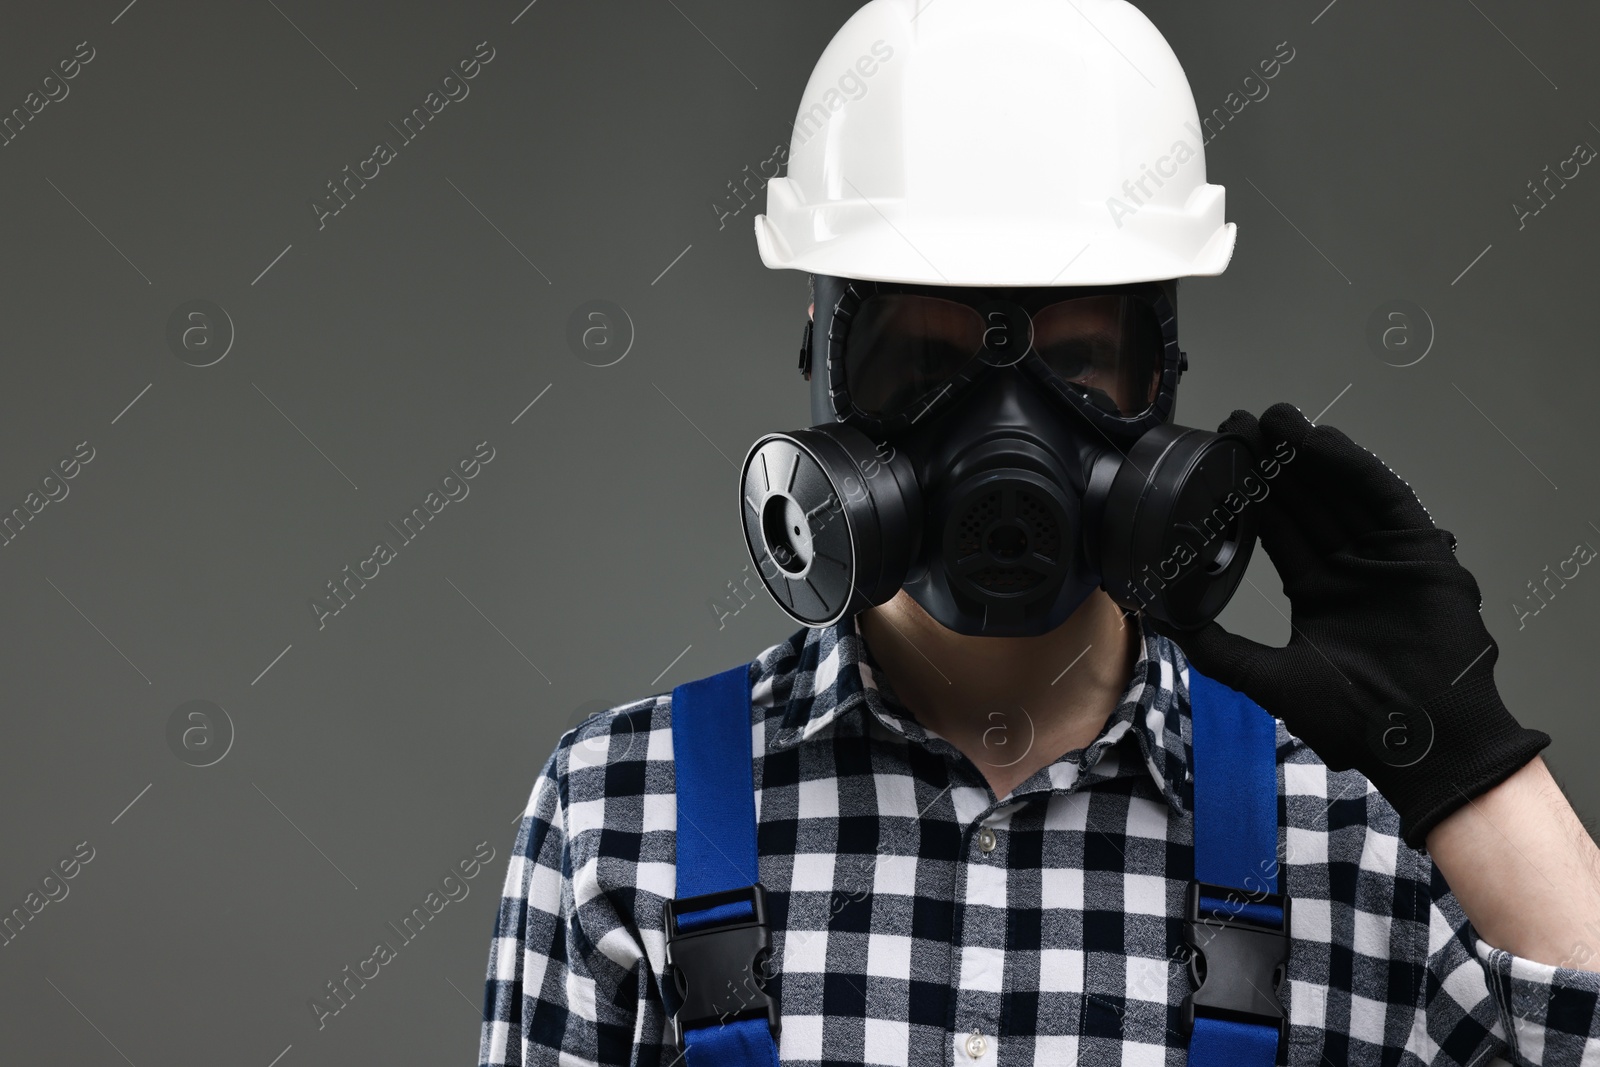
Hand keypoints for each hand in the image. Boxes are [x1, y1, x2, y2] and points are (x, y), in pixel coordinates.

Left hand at [1145, 402, 1549, 848]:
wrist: (1421, 742)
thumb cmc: (1355, 721)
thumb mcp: (1269, 678)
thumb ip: (1217, 648)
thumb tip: (1161, 623)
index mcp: (1317, 590)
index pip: (1277, 528)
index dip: (1248, 493)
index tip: (1220, 459)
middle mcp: (1349, 567)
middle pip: (1305, 501)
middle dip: (1272, 462)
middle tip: (1239, 422)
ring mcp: (1384, 555)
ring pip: (1339, 491)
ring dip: (1307, 454)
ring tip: (1272, 418)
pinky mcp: (1419, 550)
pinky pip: (1382, 498)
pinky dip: (1351, 468)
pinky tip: (1319, 443)